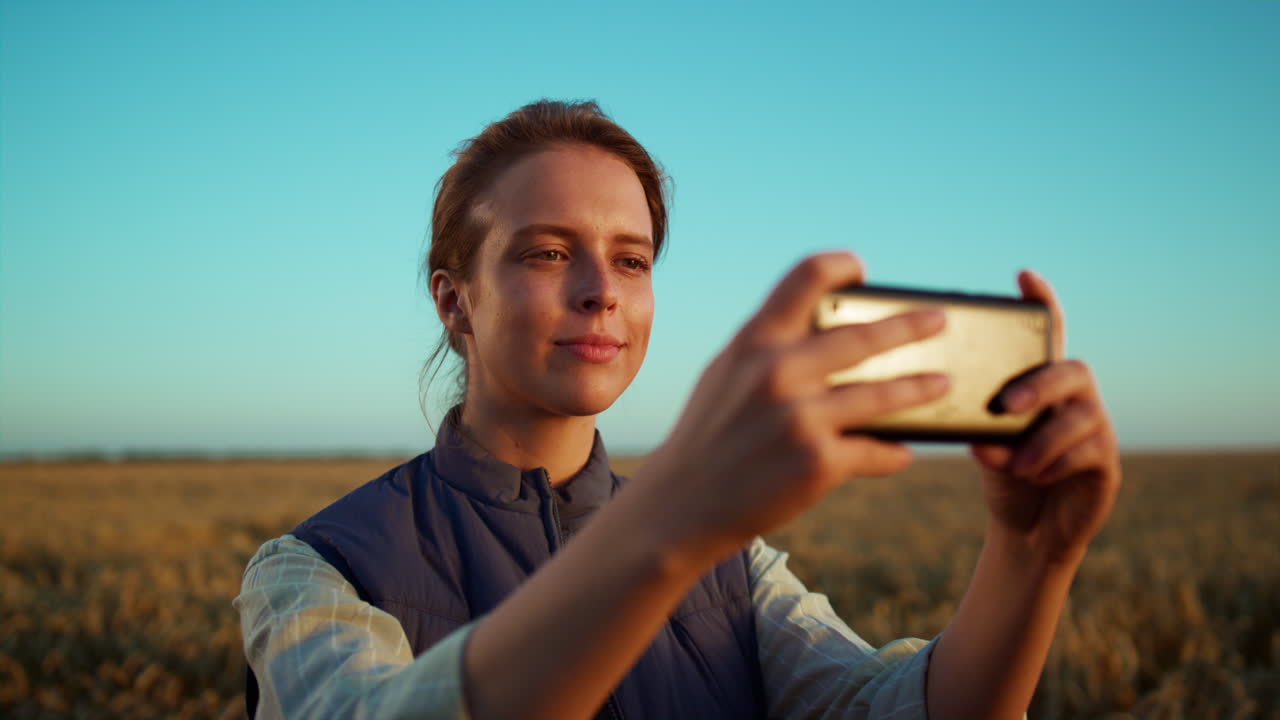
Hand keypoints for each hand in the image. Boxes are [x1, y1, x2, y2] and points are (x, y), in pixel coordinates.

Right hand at [638, 250, 951, 563]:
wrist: (682, 504)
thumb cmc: (707, 436)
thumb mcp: (724, 375)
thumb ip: (766, 349)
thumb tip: (820, 329)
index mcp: (755, 342)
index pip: (805, 278)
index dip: (840, 266)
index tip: (862, 271)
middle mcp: (779, 372)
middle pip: (863, 335)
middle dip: (911, 326)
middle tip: (939, 320)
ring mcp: (801, 418)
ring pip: (882, 396)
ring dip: (920, 389)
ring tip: (942, 384)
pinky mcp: (818, 463)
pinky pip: (874, 451)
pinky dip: (891, 452)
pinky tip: (902, 451)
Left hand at [971, 270, 1120, 565]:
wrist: (1027, 529)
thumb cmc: (1005, 474)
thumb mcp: (985, 447)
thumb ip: (982, 430)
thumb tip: (979, 433)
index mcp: (1042, 384)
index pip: (1047, 335)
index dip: (1042, 303)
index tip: (1024, 276)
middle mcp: (1074, 398)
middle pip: (1071, 370)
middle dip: (1038, 384)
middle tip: (1006, 406)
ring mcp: (1096, 428)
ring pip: (1082, 415)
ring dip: (1043, 439)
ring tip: (1016, 463)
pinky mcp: (1106, 463)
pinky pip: (1090, 451)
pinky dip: (1057, 462)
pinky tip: (1034, 475)